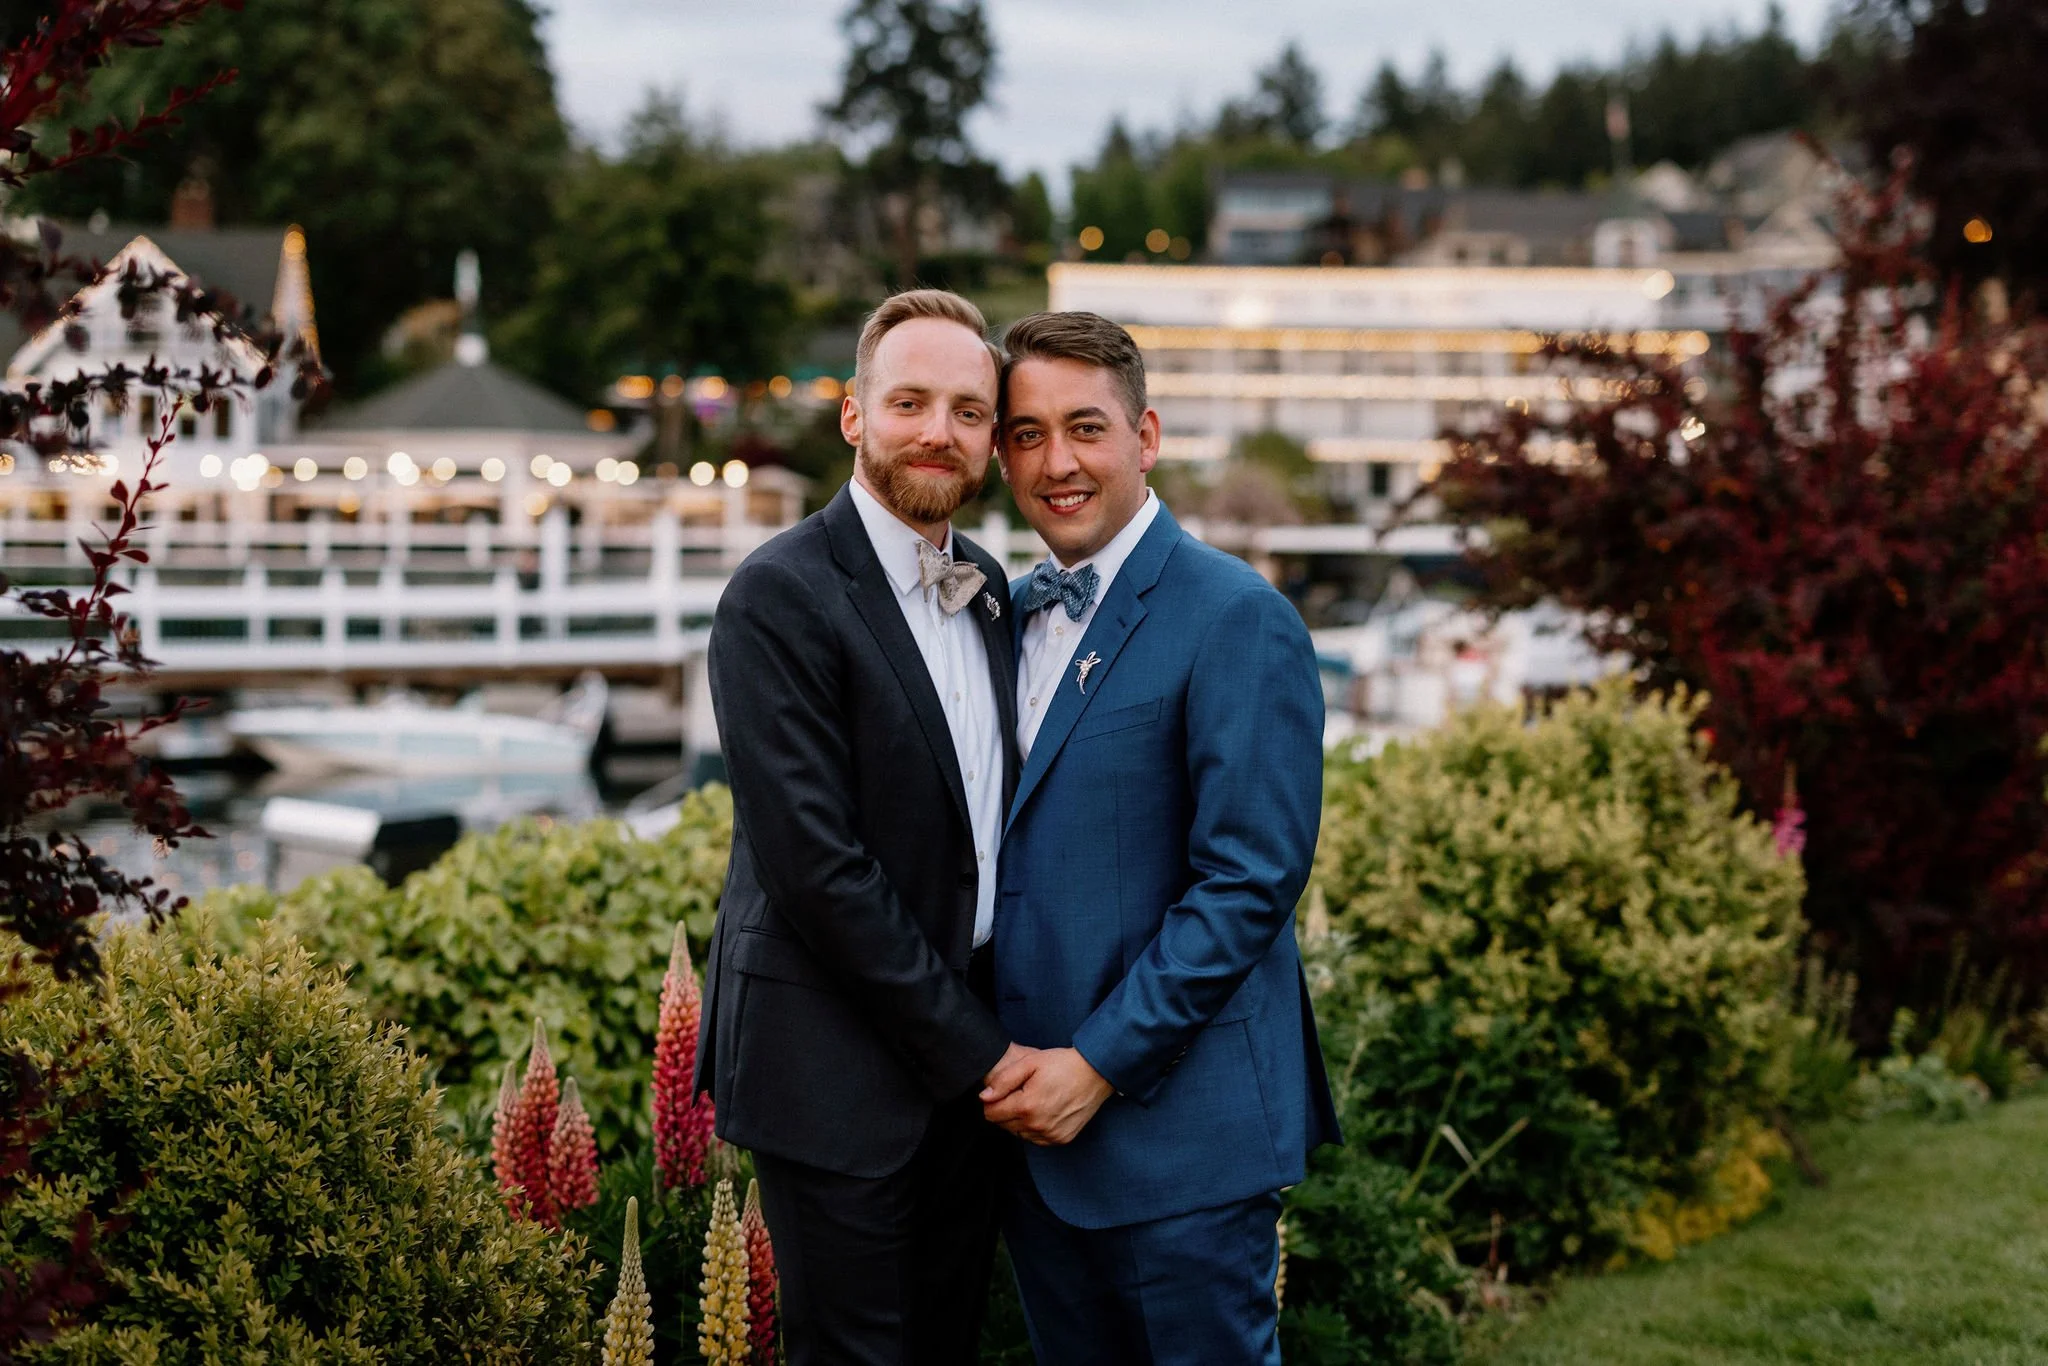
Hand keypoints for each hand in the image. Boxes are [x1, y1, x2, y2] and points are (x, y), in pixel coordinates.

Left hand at [980, 1047, 1113, 1145]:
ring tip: (1034, 1100)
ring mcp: (1050, 1135)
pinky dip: (1034, 1127)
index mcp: (1027, 1106)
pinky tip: (1043, 1110)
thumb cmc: (1062, 1064)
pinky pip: (1036, 1139)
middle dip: (1005, 1110)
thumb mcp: (1030, 1062)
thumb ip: (1003, 1080)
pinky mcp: (1061, 1139)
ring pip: (1019, 1133)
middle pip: (1003, 1125)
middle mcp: (1037, 1125)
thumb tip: (985, 1097)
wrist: (1095, 1073)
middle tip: (1020, 1092)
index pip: (991, 1114)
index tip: (1003, 1091)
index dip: (992, 1101)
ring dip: (1020, 1120)